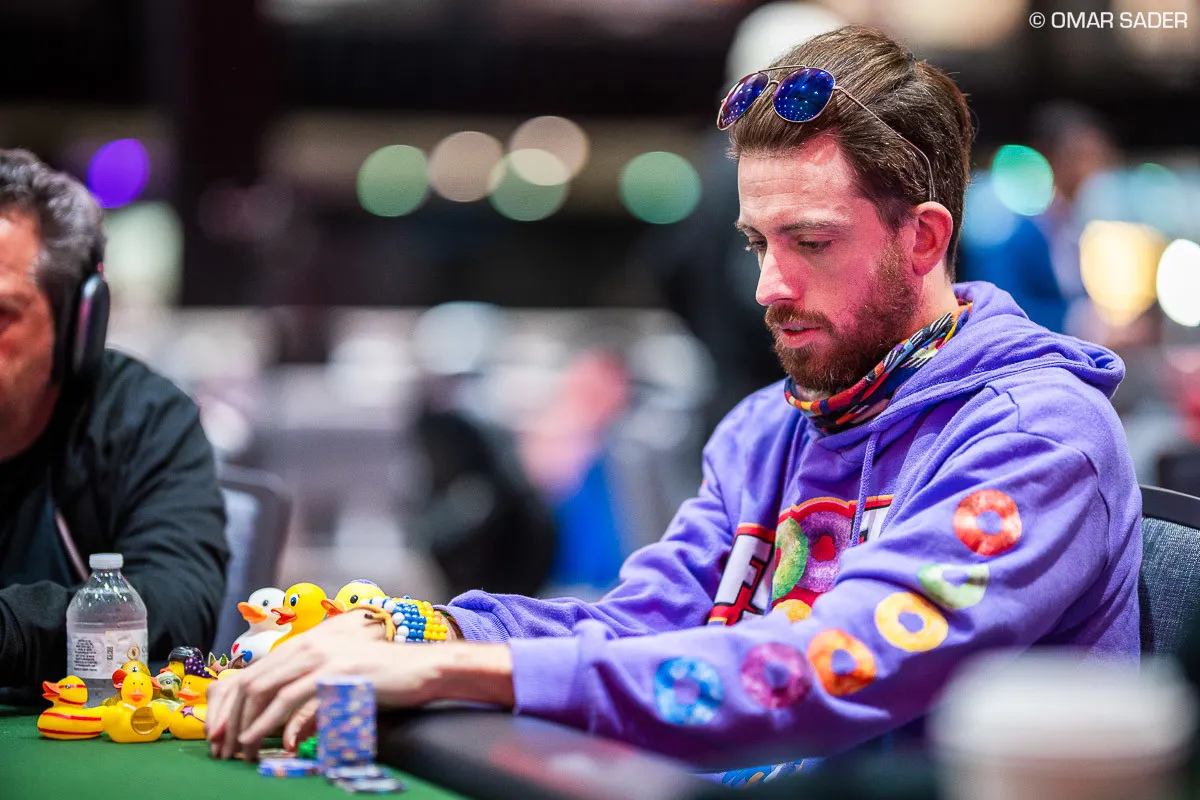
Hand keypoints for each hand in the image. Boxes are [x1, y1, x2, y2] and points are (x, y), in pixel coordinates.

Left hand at [206, 607, 392, 759]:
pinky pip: (293, 700)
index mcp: (302, 647)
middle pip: (249, 683)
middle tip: (222, 748)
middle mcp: (305, 647)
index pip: (249, 674)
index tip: (218, 735)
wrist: (421, 668)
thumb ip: (311, 702)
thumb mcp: (337, 686)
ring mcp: (319, 657)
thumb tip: (291, 734)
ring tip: (240, 751)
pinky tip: (272, 743)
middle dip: (229, 719)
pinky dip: (275, 723)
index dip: (227, 706)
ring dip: (247, 725)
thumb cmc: (382, 679)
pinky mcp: (333, 672)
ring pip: (265, 690)